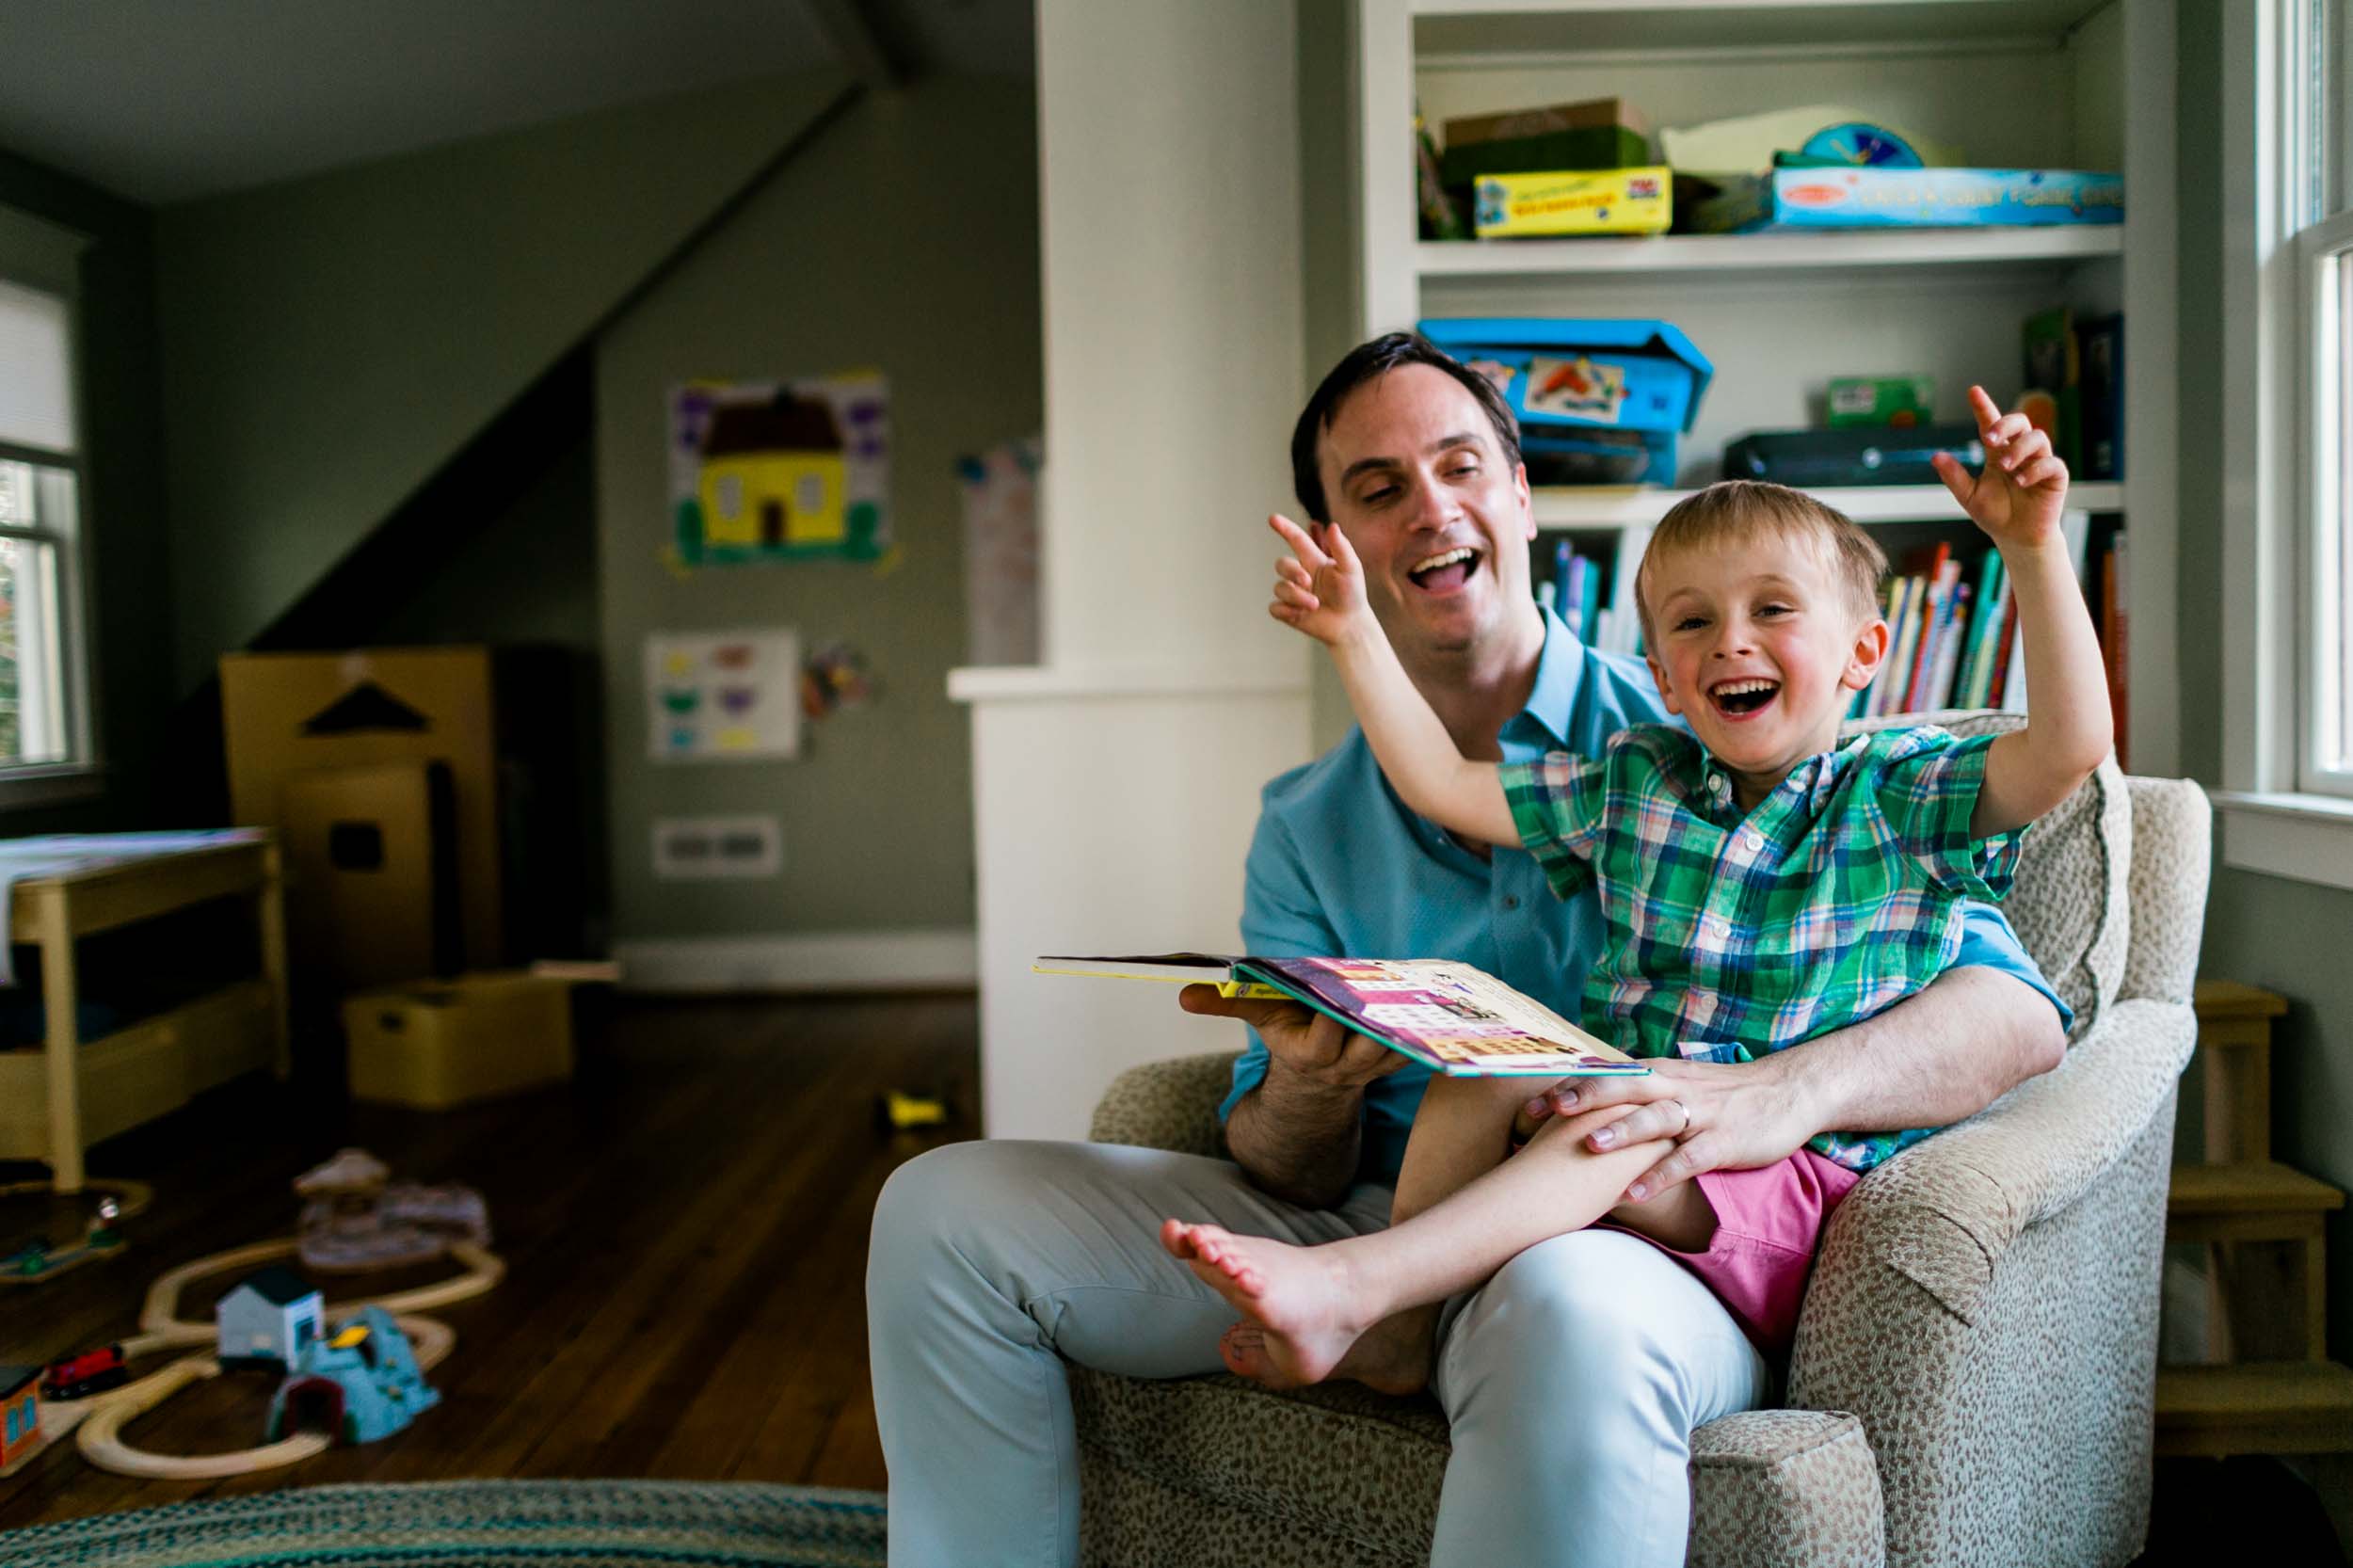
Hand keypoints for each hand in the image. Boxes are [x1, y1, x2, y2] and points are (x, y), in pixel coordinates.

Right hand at [1180, 983, 1403, 1090]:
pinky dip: (1421, 1025)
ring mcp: (1372, 1066)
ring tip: (1413, 983)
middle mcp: (1345, 1064)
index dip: (1336, 1017)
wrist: (1314, 1080)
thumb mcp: (1256, 1017)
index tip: (1341, 991)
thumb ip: (1225, 1003)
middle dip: (1378, 1015)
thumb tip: (1182, 995)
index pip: (1327, 1036)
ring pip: (1395, 1044)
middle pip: (1368, 1041)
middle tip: (1388, 983)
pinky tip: (1426, 995)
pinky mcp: (1391, 1060)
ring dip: (1406, 1018)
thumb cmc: (1286, 1033)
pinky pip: (1413, 1045)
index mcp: (1310, 1053)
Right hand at [1267, 513, 1374, 646]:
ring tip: (1315, 605)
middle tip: (1307, 582)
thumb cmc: (1352, 594)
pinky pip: (1274, 607)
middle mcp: (1300, 574)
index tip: (1272, 518)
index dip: (1284, 528)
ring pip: (1279, 588)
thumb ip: (1342, 547)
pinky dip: (1286, 611)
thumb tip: (1333, 526)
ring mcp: (1292, 593)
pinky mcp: (1287, 612)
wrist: (1350, 624)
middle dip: (1292, 571)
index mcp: (1313, 560)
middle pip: (1281, 564)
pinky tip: (1300, 615)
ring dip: (1296, 596)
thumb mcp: (1351, 568)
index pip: (1296, 540)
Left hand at [1520, 1055, 1817, 1201]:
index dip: (1569, 1087)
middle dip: (1585, 1098)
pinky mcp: (1724, 1142)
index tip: (1531, 1103)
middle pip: (1625, 1088)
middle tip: (1547, 1112)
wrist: (1789, 1090)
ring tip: (1589, 1147)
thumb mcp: (1678, 1081)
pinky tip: (1635, 1192)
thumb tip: (1589, 1098)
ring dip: (1622, 1131)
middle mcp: (1676, 1088)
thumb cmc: (1724, 1092)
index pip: (1608, 1076)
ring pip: (1655, 1118)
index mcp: (1660, 1073)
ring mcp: (1701, 1115)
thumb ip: (1639, 1089)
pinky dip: (1661, 1174)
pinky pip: (1688, 1158)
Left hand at [1931, 385, 2068, 549]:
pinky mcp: (2055, 477)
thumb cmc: (1995, 515)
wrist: (2016, 538)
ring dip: (2019, 449)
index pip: (1991, 424)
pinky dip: (2035, 469)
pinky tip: (2021, 481)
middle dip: (2005, 424)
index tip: (1973, 391)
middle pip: (2020, 422)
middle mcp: (2019, 453)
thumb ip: (1955, 477)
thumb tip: (1936, 457)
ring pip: (2038, 438)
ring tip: (2006, 467)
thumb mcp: (1969, 496)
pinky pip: (2051, 463)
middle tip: (1988, 437)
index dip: (1983, 407)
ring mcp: (2039, 462)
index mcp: (1998, 454)